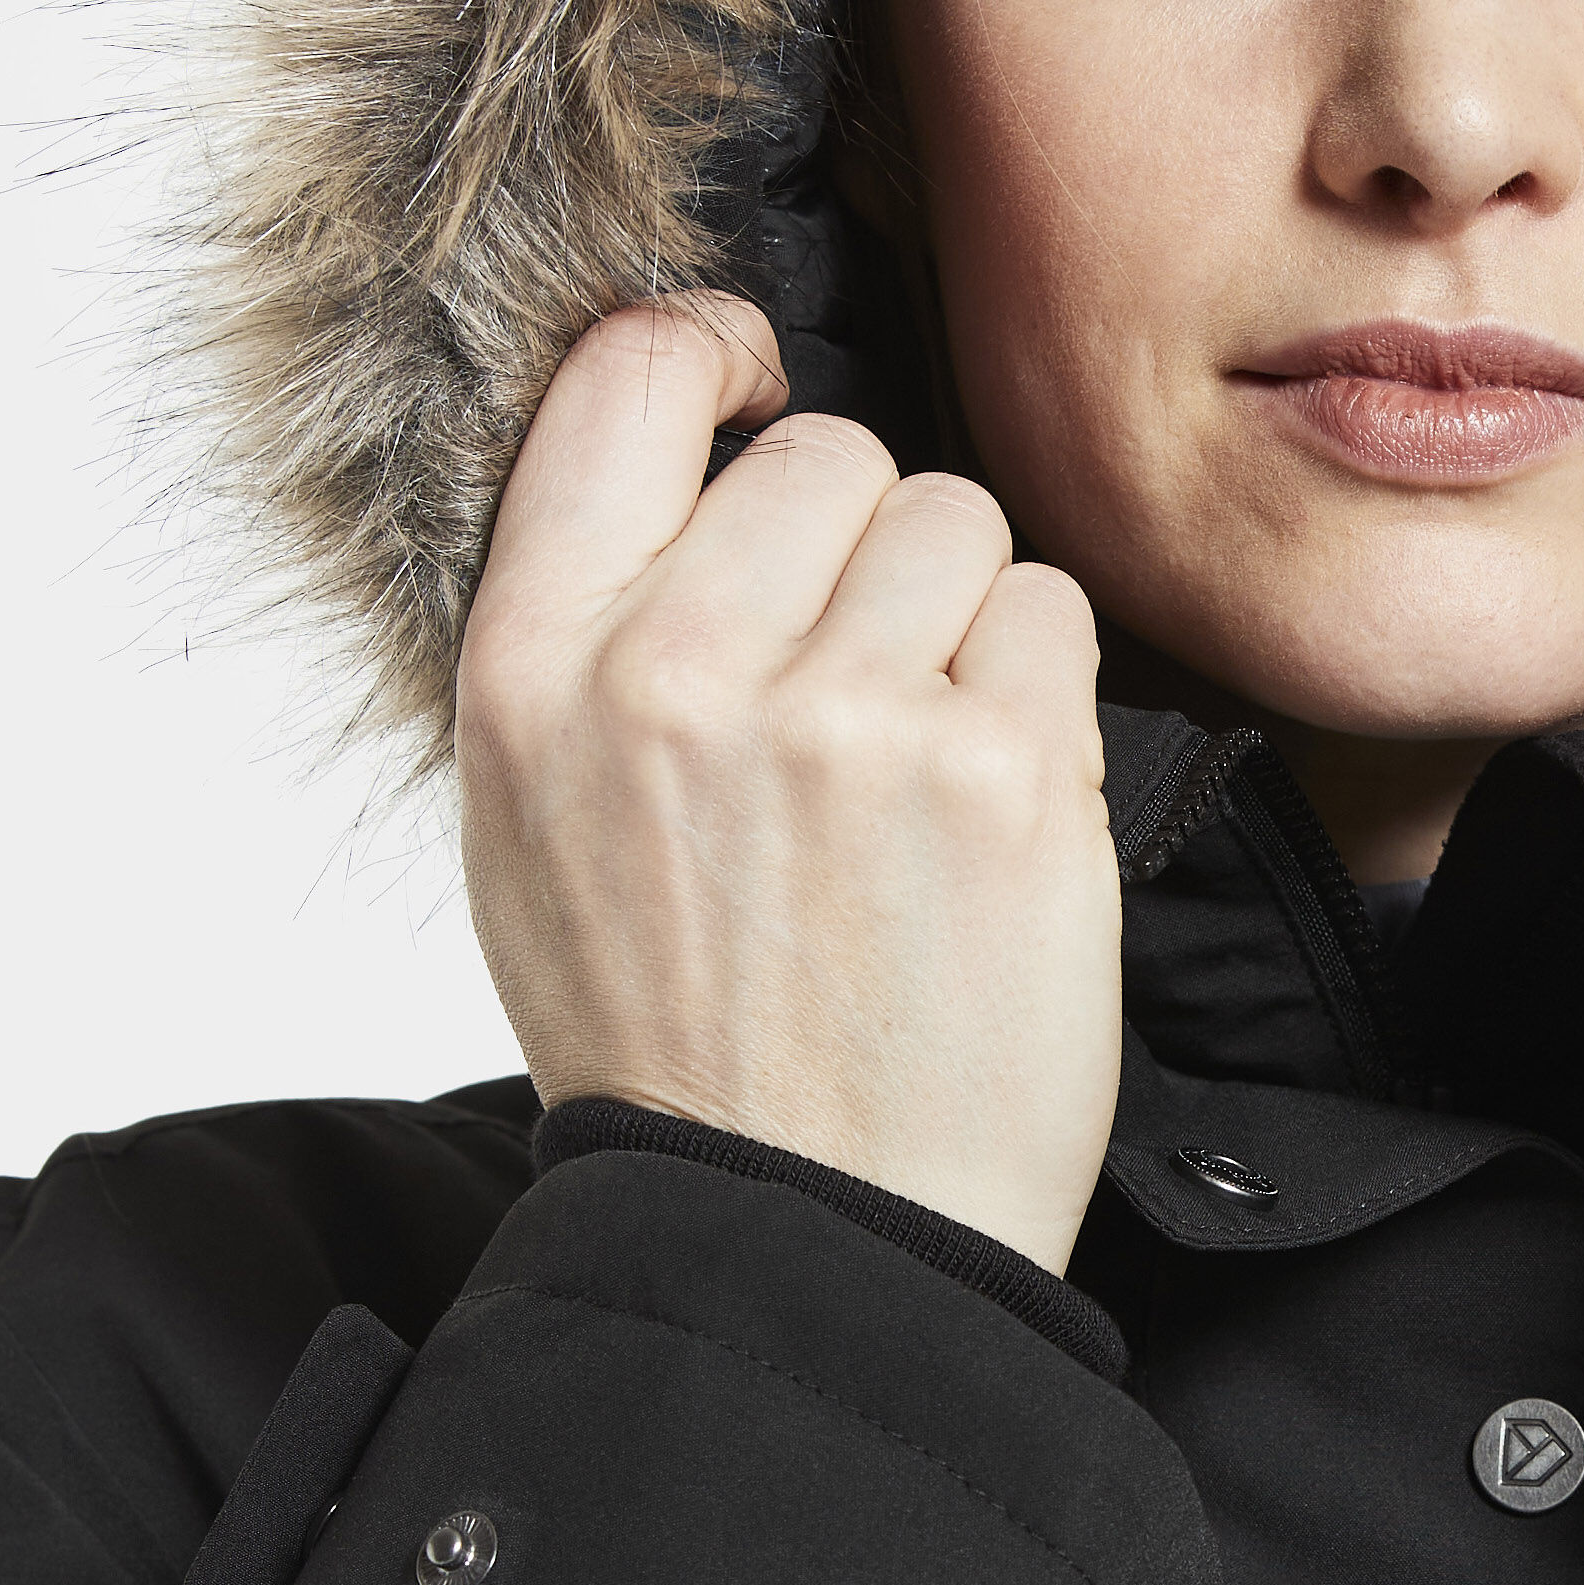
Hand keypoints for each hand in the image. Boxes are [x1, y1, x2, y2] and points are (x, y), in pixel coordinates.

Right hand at [456, 299, 1120, 1274]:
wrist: (806, 1232)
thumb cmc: (680, 1035)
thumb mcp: (537, 824)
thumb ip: (593, 627)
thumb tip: (691, 440)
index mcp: (534, 672)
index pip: (620, 382)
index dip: (709, 352)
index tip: (754, 379)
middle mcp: (677, 675)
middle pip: (831, 453)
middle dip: (861, 550)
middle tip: (850, 697)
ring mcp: (847, 718)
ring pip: (955, 520)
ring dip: (959, 619)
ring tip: (915, 768)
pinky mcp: (1004, 770)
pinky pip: (1049, 614)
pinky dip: (1040, 695)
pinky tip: (988, 811)